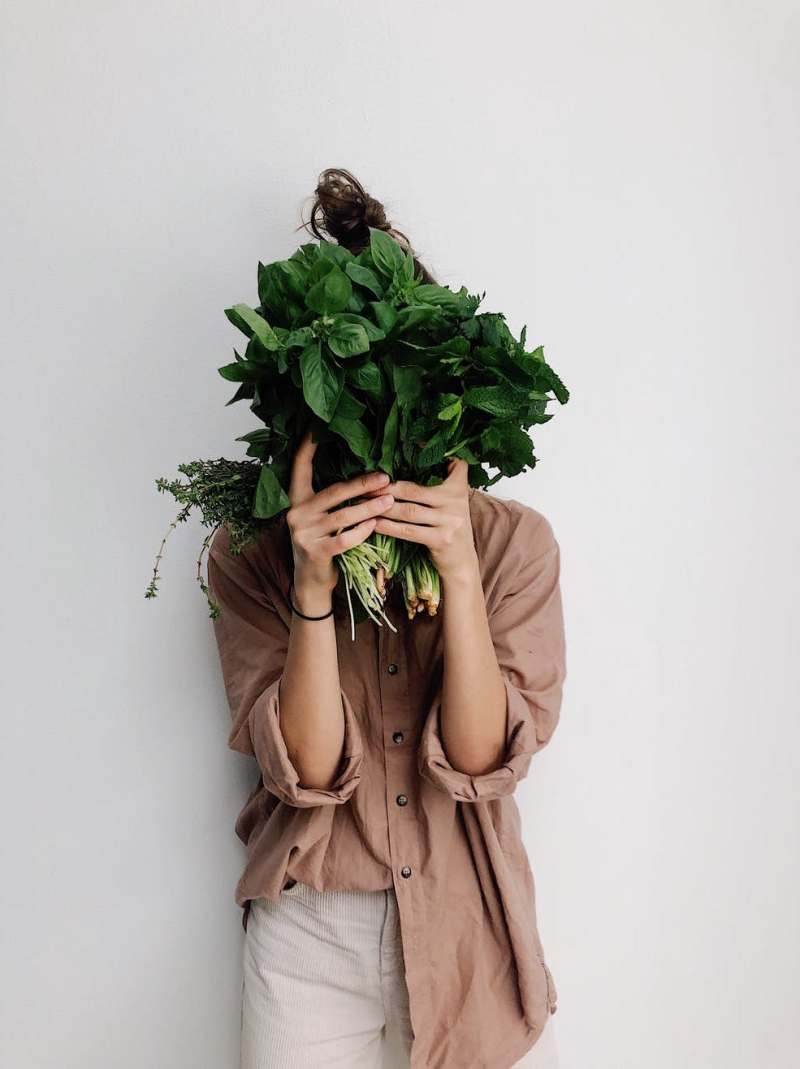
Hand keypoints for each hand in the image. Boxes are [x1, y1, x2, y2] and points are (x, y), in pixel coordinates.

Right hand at [286, 431, 395, 601]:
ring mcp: (303, 534)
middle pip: (333, 492)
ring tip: (390, 501)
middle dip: (362, 484)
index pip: (299, 468)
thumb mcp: (319, 519)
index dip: (307, 448)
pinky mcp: (315, 552)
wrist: (310, 582)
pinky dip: (362, 531)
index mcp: (296, 500)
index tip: (315, 428)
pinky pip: (344, 539)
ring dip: (370, 508)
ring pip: (343, 516)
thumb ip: (331, 500)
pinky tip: (376, 525)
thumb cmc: (322, 544)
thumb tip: (365, 478)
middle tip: (385, 477)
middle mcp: (296, 514)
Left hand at [365, 458, 477, 581]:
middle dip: (387, 487)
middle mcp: (456, 502)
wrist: (462, 562)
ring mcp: (450, 521)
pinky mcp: (441, 539)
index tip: (408, 445)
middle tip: (365, 484)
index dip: (429, 454)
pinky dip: (389, 527)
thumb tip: (410, 459)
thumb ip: (440, 483)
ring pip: (408, 510)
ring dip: (382, 506)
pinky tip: (374, 523)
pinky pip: (408, 531)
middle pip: (414, 490)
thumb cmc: (449, 527)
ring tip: (363, 503)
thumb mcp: (452, 502)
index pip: (452, 464)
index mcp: (458, 488)